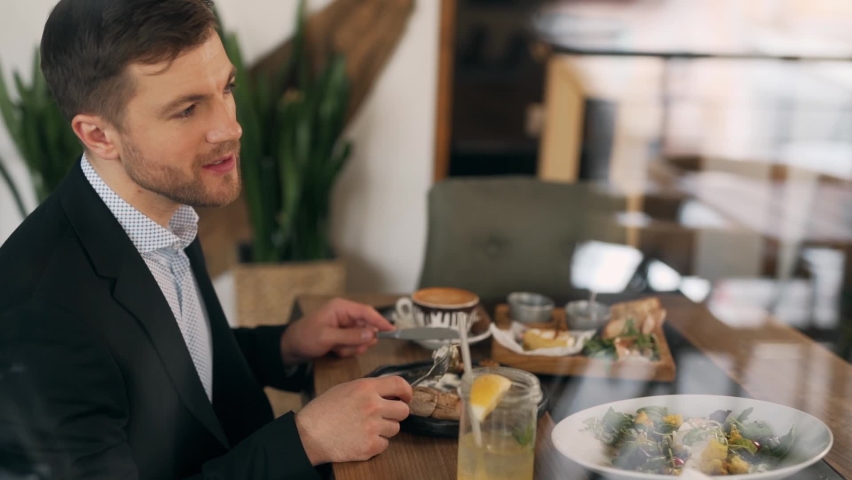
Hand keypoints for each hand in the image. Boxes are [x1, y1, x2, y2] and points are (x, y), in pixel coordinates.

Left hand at [280, 298, 393, 363]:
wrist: (291, 347)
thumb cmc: (305, 337)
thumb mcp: (327, 337)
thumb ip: (350, 336)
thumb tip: (372, 334)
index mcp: (342, 308)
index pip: (367, 312)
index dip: (381, 321)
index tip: (392, 331)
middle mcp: (345, 314)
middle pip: (367, 327)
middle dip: (359, 341)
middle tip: (346, 347)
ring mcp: (345, 325)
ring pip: (361, 338)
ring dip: (351, 347)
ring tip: (336, 349)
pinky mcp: (343, 335)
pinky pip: (354, 344)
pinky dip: (346, 350)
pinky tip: (335, 350)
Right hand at [295, 376, 412, 464]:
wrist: (308, 435)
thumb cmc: (323, 411)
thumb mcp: (345, 388)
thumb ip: (368, 389)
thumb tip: (387, 392)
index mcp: (366, 388)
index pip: (399, 384)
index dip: (407, 391)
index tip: (407, 397)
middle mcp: (373, 406)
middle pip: (403, 410)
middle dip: (396, 414)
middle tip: (384, 417)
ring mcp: (373, 427)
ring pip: (395, 429)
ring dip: (384, 430)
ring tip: (366, 428)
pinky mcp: (370, 446)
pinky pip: (385, 445)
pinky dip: (376, 444)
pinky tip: (362, 439)